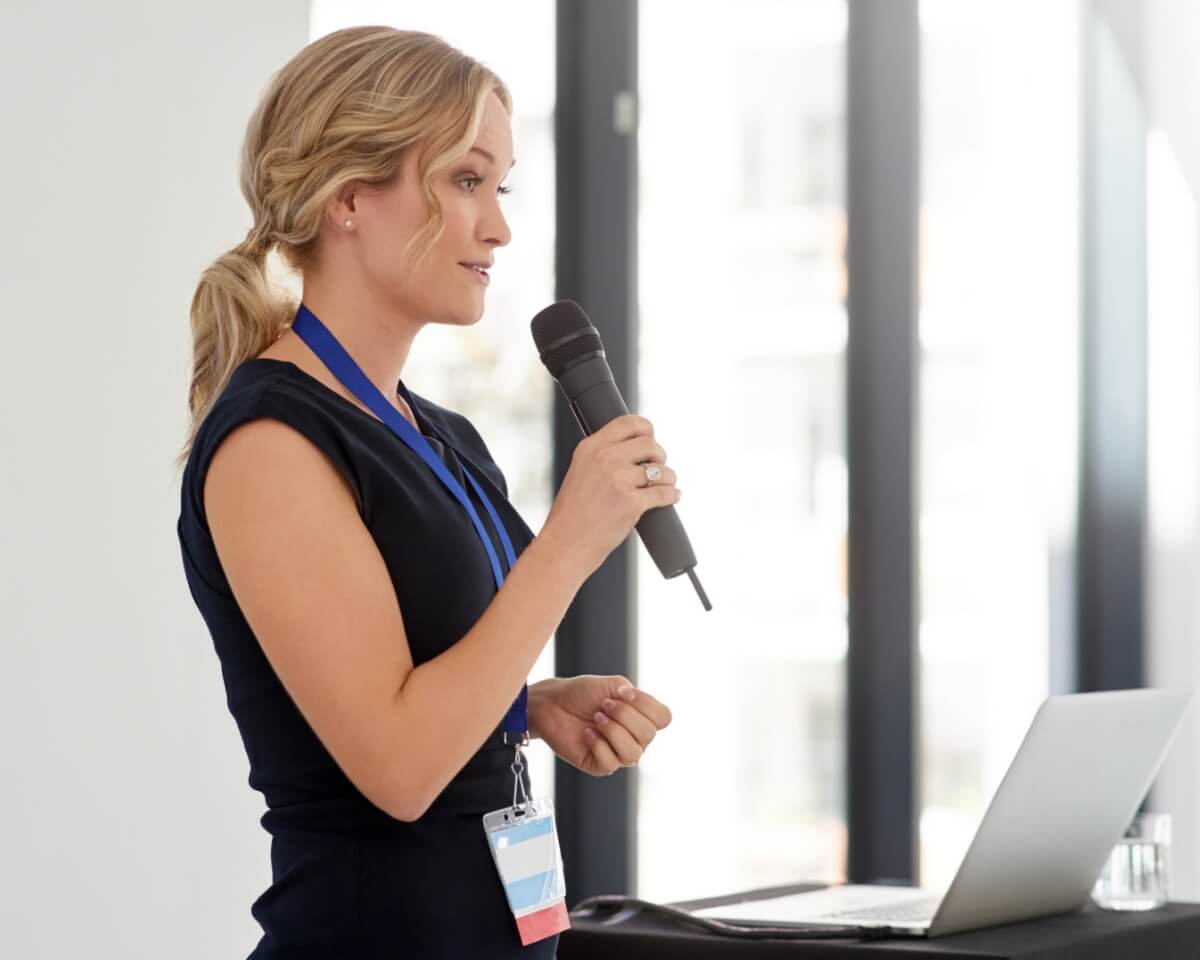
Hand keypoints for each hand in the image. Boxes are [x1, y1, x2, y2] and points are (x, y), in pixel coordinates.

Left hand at [528, 675, 671, 776]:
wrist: (553, 704)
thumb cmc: (582, 693)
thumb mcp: (612, 685)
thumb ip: (632, 694)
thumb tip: (636, 707)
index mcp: (641, 716)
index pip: (664, 718)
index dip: (646, 704)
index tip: (623, 693)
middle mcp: (634, 737)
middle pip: (649, 734)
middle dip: (624, 715)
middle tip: (603, 705)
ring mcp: (618, 753)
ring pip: (633, 753)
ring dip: (612, 731)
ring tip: (596, 719)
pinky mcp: (601, 766)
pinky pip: (611, 763)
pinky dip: (598, 744)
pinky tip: (587, 733)